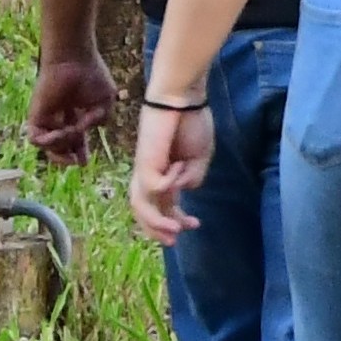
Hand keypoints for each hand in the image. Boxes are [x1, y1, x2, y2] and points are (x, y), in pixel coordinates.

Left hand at [31, 50, 124, 164]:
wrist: (75, 60)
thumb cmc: (92, 76)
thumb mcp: (105, 103)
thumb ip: (99, 122)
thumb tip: (82, 133)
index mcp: (76, 115)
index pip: (75, 140)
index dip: (80, 152)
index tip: (85, 163)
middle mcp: (60, 119)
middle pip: (59, 147)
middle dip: (67, 158)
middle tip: (77, 161)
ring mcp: (47, 118)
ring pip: (47, 146)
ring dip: (62, 148)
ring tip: (73, 133)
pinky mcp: (36, 116)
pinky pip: (36, 139)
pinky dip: (50, 142)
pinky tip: (62, 132)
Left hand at [130, 99, 213, 245]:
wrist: (182, 99)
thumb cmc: (191, 123)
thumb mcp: (200, 158)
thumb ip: (193, 178)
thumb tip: (183, 191)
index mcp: (161, 175)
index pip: (160, 206)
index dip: (174, 221)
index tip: (194, 226)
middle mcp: (147, 176)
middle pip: (143, 211)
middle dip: (157, 230)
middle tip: (175, 240)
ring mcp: (143, 170)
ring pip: (140, 205)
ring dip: (157, 222)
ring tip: (176, 229)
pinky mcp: (144, 162)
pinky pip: (155, 185)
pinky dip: (171, 183)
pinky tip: (180, 167)